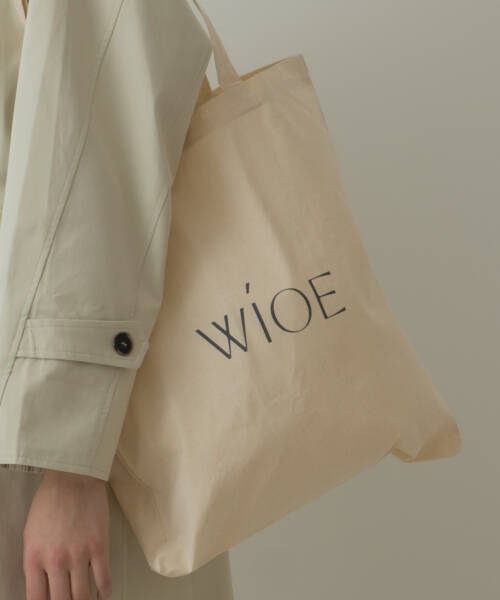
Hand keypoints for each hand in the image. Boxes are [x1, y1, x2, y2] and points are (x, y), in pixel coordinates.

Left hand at [22, 469, 112, 599]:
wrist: (73, 477)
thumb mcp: (31, 534)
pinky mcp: (99, 546)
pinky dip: (104, 593)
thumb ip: (35, 562)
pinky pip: (103, 578)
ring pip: (82, 596)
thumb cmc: (51, 500)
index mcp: (34, 558)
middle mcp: (55, 560)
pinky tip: (104, 596)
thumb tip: (43, 584)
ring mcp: (79, 554)